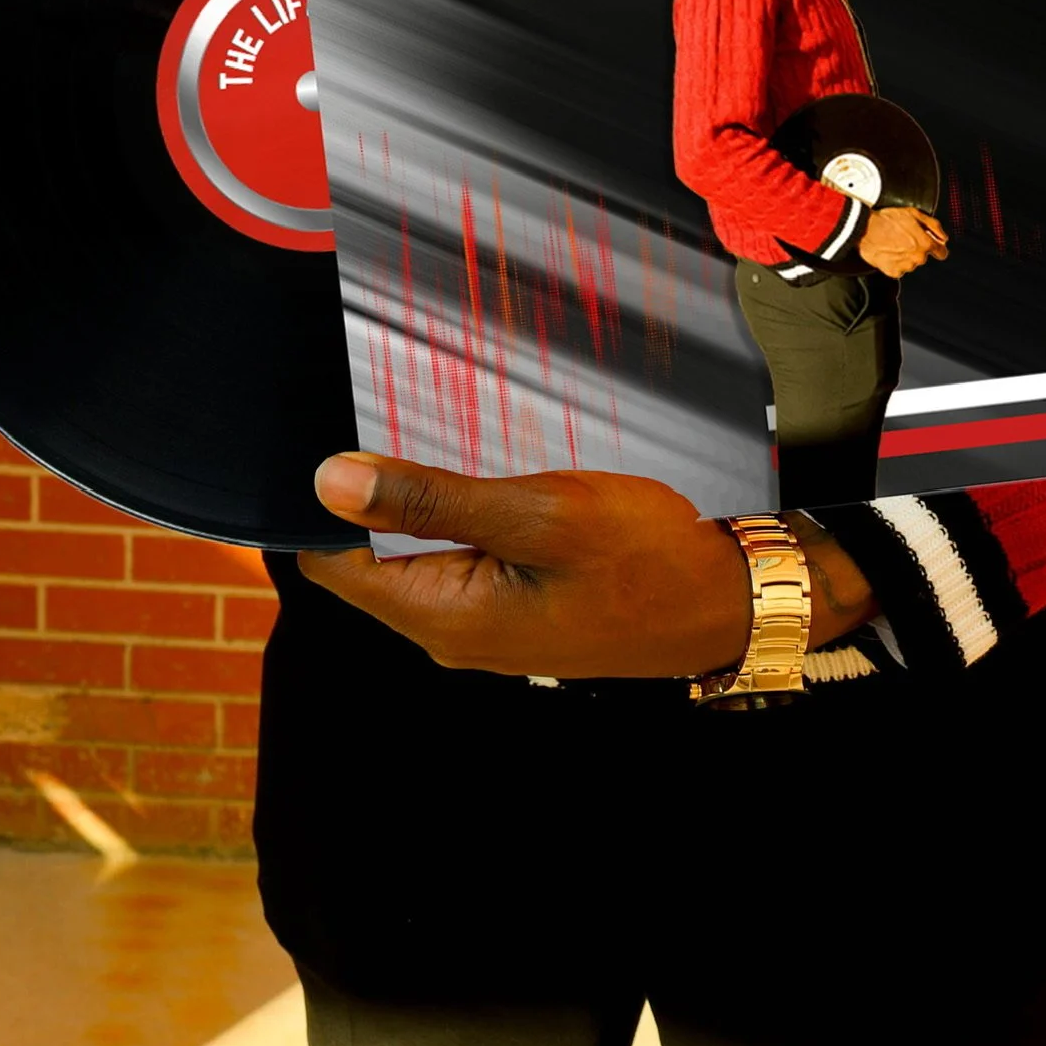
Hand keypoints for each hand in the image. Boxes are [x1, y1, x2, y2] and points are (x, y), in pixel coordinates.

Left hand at [298, 454, 751, 676]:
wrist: (726, 598)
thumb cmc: (646, 557)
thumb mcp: (538, 512)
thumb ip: (431, 499)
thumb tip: (329, 482)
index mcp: (443, 617)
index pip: (331, 562)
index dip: (319, 499)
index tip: (329, 431)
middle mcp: (451, 632)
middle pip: (368, 557)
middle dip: (369, 491)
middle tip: (386, 413)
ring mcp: (484, 625)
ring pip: (413, 553)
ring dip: (418, 499)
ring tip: (435, 432)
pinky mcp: (514, 609)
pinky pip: (457, 558)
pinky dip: (457, 513)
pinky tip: (482, 470)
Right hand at [858, 205, 948, 278]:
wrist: (865, 230)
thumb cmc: (887, 220)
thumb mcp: (914, 213)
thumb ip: (933, 225)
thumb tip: (943, 236)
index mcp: (925, 243)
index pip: (942, 252)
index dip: (937, 247)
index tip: (933, 245)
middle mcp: (918, 257)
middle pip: (923, 257)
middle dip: (916, 248)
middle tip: (904, 238)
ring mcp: (906, 266)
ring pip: (911, 263)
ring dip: (905, 256)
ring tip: (894, 244)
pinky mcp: (893, 272)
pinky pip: (899, 269)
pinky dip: (895, 262)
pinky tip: (889, 252)